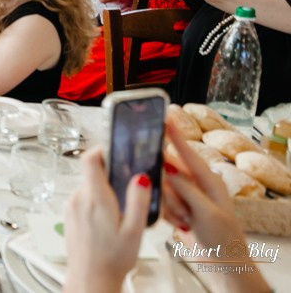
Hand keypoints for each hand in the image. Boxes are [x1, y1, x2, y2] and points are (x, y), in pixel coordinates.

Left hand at [64, 149, 150, 292]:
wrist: (90, 279)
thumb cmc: (113, 259)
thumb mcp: (134, 231)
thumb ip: (138, 201)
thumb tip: (141, 177)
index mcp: (95, 199)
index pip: (90, 159)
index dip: (102, 149)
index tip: (116, 149)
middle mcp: (79, 199)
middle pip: (91, 172)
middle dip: (109, 174)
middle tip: (128, 183)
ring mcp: (71, 207)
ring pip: (88, 186)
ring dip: (103, 189)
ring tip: (121, 207)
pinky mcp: (68, 215)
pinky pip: (83, 198)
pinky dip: (95, 200)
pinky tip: (108, 218)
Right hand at [161, 120, 272, 292]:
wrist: (223, 265)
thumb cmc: (223, 239)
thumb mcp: (206, 213)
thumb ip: (186, 189)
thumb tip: (168, 170)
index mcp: (210, 181)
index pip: (188, 154)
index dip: (175, 137)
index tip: (164, 119)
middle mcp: (197, 185)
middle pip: (170, 174)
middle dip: (170, 191)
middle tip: (183, 209)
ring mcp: (187, 198)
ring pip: (163, 190)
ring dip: (170, 207)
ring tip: (186, 222)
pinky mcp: (178, 209)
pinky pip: (161, 204)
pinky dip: (168, 215)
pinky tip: (181, 225)